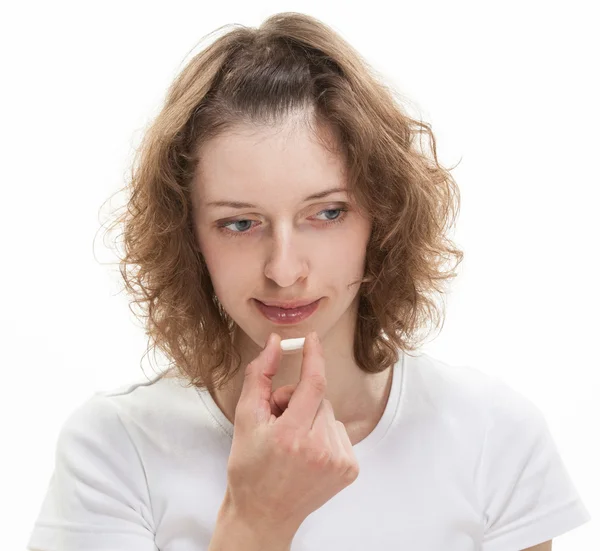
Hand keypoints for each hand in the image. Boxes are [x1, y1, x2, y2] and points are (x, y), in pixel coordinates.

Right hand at [222, 331, 359, 535]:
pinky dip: (324, 435)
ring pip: (329, 414)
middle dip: (299, 400)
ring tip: (293, 442)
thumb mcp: (245, 419)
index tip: (312, 339)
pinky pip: (339, 432)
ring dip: (312, 418)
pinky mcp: (349, 469)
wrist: (263, 514)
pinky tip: (308, 454)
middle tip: (279, 422)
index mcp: (291, 436)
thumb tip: (276, 344)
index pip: (313, 383)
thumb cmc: (249, 468)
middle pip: (319, 398)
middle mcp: (320, 450)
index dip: (314, 356)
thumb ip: (260, 376)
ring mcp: (338, 462)